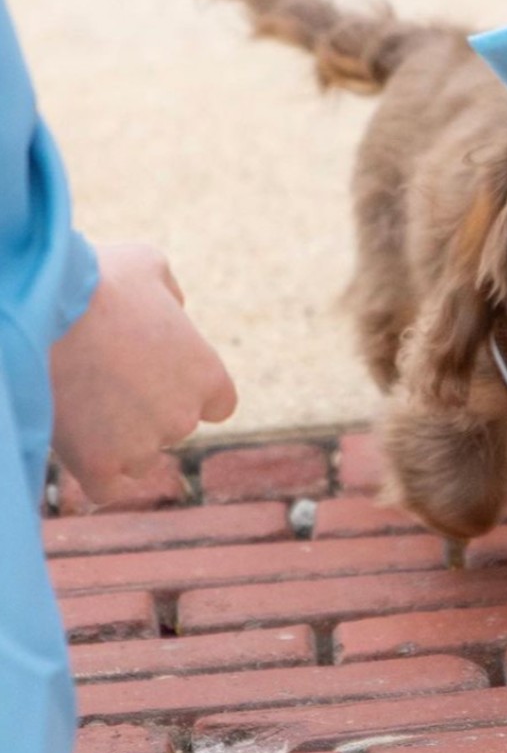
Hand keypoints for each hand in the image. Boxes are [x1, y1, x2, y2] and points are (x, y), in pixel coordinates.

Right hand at [50, 243, 236, 502]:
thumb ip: (170, 292)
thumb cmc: (95, 279)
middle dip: (145, 411)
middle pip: (172, 429)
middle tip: (103, 379)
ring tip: (81, 400)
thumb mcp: (148, 265)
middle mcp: (184, 417)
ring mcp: (143, 447)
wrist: (41, 311)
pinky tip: (77, 442)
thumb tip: (173, 308)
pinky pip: (107, 487)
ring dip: (116, 440)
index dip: (189, 393)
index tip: (156, 378)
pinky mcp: (100, 467)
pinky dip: (94, 470)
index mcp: (208, 374)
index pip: (218, 405)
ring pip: (138, 459)